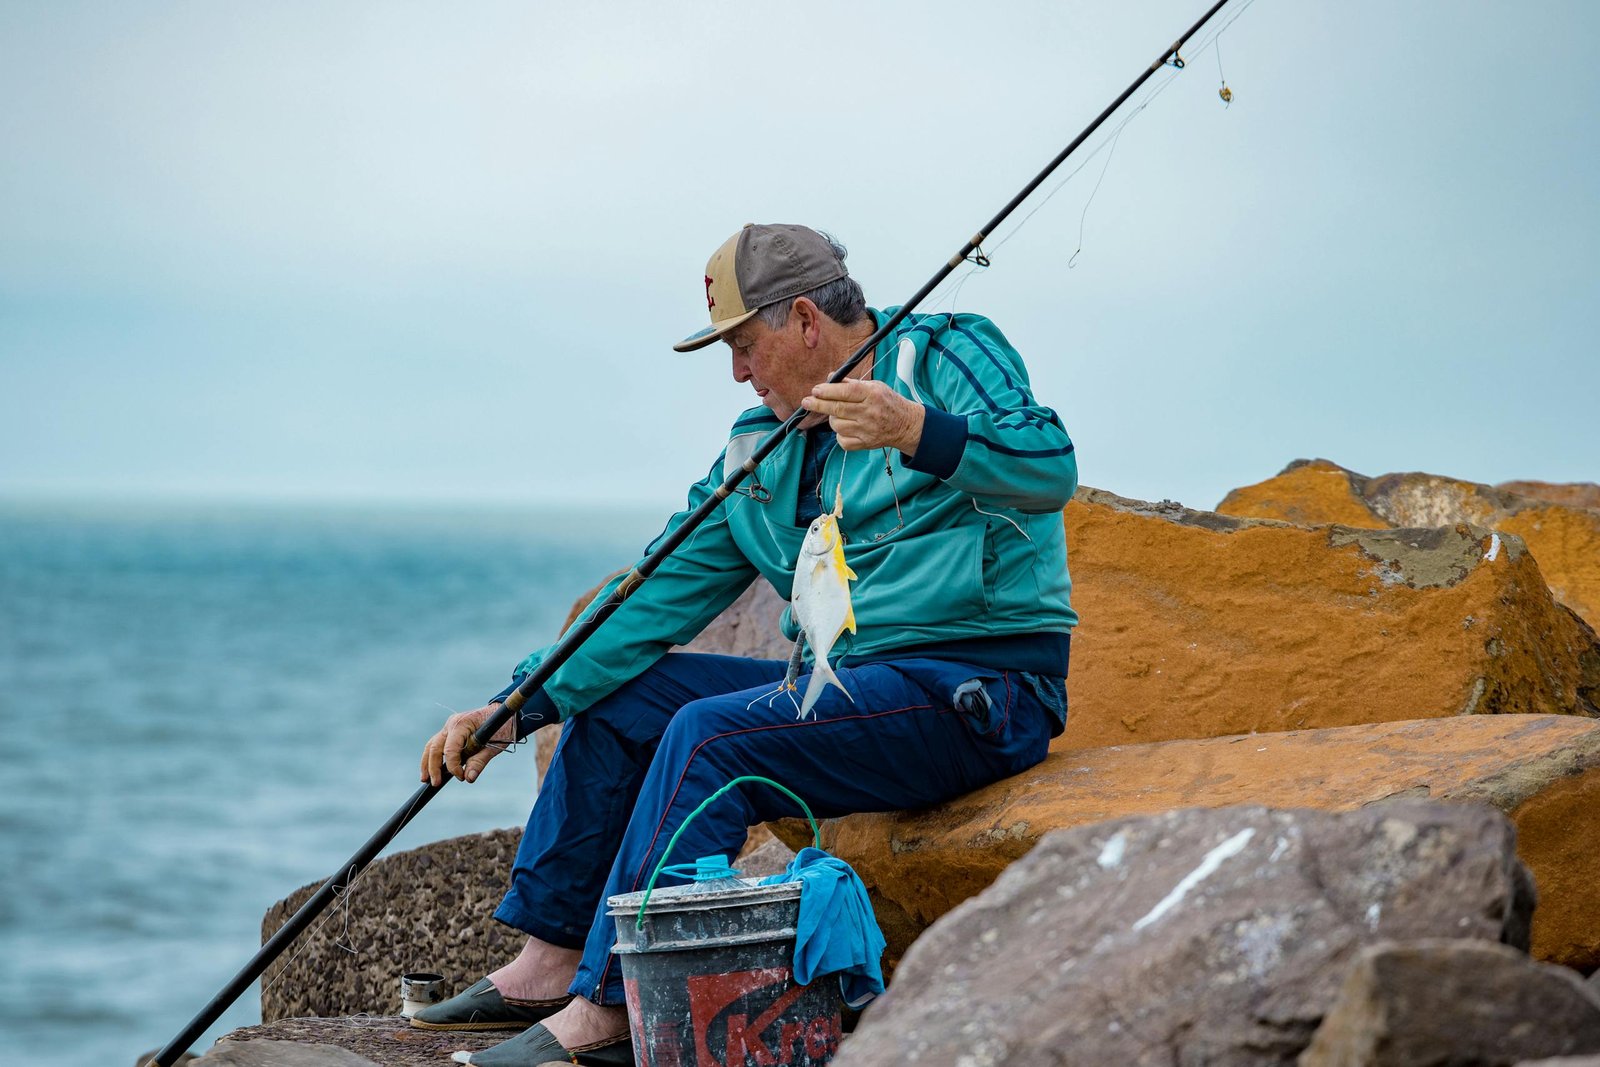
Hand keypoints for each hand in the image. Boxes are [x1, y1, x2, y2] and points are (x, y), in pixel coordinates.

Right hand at [420, 703, 515, 786]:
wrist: (504, 714)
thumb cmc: (501, 728)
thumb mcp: (493, 746)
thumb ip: (479, 762)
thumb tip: (469, 778)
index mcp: (462, 724)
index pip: (450, 749)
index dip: (453, 766)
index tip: (461, 777)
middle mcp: (452, 724)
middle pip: (435, 747)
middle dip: (433, 767)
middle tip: (435, 784)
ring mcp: (449, 727)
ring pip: (431, 745)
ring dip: (427, 763)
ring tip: (425, 780)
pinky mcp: (450, 732)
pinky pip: (437, 745)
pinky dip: (432, 758)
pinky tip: (430, 770)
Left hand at [800, 379, 924, 453]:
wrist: (906, 424)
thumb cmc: (887, 402)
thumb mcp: (874, 386)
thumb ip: (851, 383)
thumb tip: (830, 378)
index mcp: (873, 394)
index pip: (847, 391)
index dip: (828, 391)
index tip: (815, 390)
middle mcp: (870, 412)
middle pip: (838, 409)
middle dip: (818, 405)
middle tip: (806, 402)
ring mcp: (868, 430)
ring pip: (837, 425)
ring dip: (832, 419)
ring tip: (838, 414)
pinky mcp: (866, 444)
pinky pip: (842, 440)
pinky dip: (840, 434)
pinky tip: (846, 427)